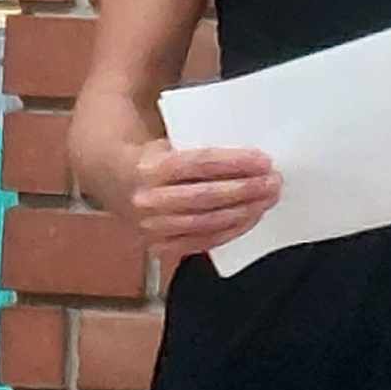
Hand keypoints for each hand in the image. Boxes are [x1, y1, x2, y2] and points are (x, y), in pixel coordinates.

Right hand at [126, 142, 281, 258]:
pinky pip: (202, 242)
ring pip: (207, 222)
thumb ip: (200, 147)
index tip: (264, 160)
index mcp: (150, 167)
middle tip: (274, 181)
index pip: (200, 163)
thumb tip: (249, 153)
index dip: (235, 162)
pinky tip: (250, 218)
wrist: (116, 180)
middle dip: (246, 189)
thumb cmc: (155, 157)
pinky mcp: (159, 247)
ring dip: (244, 212)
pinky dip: (230, 231)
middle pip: (206, 196)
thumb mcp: (169, 142)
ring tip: (268, 200)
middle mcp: (148, 200)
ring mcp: (152, 228)